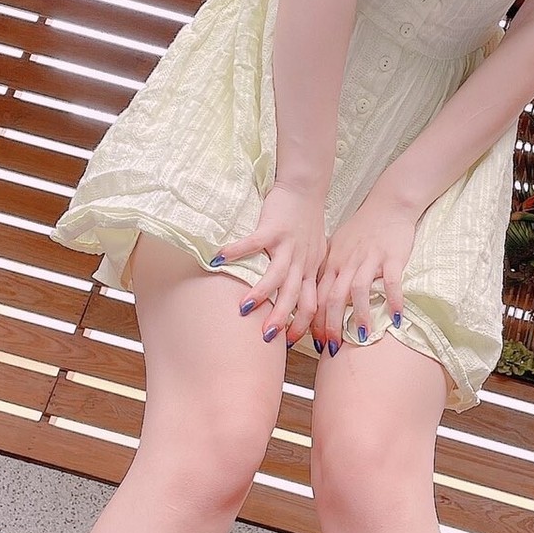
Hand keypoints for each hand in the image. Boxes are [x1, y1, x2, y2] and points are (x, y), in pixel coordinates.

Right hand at [211, 182, 327, 346]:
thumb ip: (307, 275)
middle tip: (267, 339)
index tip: (289, 343)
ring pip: (277, 276)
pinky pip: (252, 244)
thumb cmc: (307, 222)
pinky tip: (217, 261)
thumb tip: (300, 300)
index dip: (303, 326)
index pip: (311, 305)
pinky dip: (235, 252)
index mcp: (310, 270)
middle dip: (281, 320)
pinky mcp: (273, 229)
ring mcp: (287, 246)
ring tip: (244, 309)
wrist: (305, 189)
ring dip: (261, 295)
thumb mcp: (315, 253)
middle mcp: (301, 262)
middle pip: (294, 297)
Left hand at [315, 185, 414, 349]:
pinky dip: (393, 300)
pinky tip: (397, 318)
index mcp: (332, 263)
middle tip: (332, 349)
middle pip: (333, 298)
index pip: (318, 296)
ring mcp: (369, 260)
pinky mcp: (391, 257)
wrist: (388, 204)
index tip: (313, 342)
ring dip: (359, 315)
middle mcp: (347, 263)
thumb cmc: (363, 229)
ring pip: (358, 291)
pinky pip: (391, 281)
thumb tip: (316, 300)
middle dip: (330, 326)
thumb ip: (328, 273)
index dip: (314, 321)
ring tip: (361, 337)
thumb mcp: (338, 249)